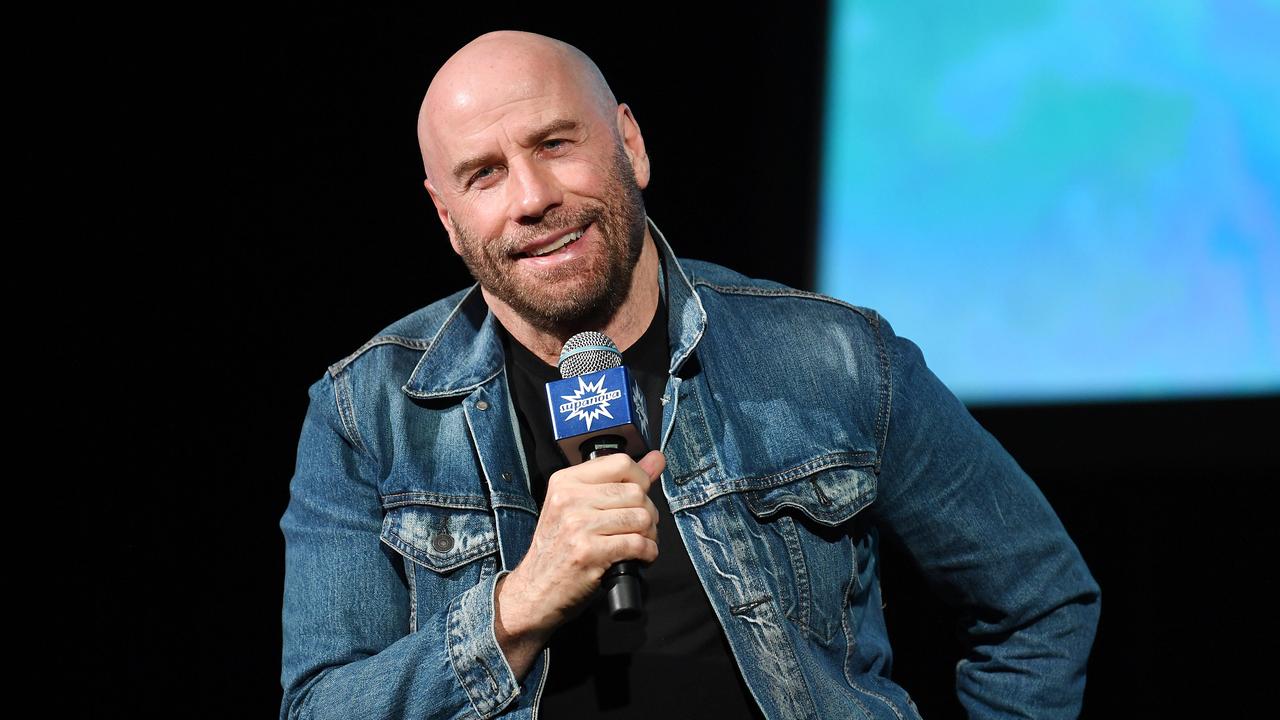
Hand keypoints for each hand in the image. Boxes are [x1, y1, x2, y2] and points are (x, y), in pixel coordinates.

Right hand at [493, 450, 664, 676]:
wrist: (534, 590)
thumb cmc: (559, 548)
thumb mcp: (578, 507)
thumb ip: (618, 481)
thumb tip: (657, 459)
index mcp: (565, 481)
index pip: (621, 463)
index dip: (641, 479)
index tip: (640, 495)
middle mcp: (569, 499)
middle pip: (636, 492)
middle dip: (648, 512)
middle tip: (640, 528)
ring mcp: (578, 525)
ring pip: (641, 518)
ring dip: (649, 534)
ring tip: (639, 543)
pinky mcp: (589, 552)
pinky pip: (637, 544)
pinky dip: (647, 552)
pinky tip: (640, 557)